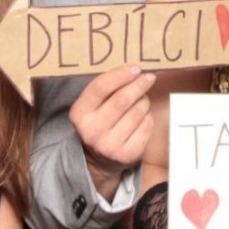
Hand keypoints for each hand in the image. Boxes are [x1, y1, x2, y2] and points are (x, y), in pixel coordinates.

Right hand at [69, 65, 154, 199]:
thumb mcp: (92, 106)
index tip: (135, 68)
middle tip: (149, 77)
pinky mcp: (127, 155)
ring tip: (142, 100)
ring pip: (137, 112)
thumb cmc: (99, 122)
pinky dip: (148, 117)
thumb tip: (134, 69)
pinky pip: (146, 126)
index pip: (101, 87)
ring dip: (144, 101)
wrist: (99, 159)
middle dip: (139, 85)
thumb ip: (106, 88)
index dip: (121, 75)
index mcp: (79, 114)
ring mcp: (109, 145)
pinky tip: (143, 117)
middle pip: (123, 99)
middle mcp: (92, 131)